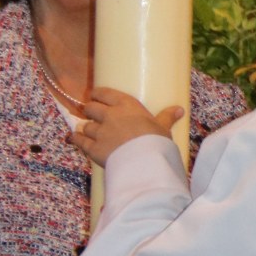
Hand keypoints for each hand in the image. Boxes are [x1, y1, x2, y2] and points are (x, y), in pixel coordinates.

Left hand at [69, 88, 183, 166]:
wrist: (145, 162)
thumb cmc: (156, 141)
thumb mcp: (162, 127)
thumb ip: (167, 117)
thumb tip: (180, 109)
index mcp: (126, 105)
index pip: (104, 93)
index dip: (97, 94)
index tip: (96, 97)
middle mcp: (109, 115)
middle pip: (90, 108)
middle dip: (90, 110)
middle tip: (93, 115)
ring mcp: (99, 132)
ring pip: (85, 125)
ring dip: (86, 128)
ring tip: (88, 130)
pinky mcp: (93, 148)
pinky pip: (80, 141)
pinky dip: (77, 139)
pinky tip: (75, 138)